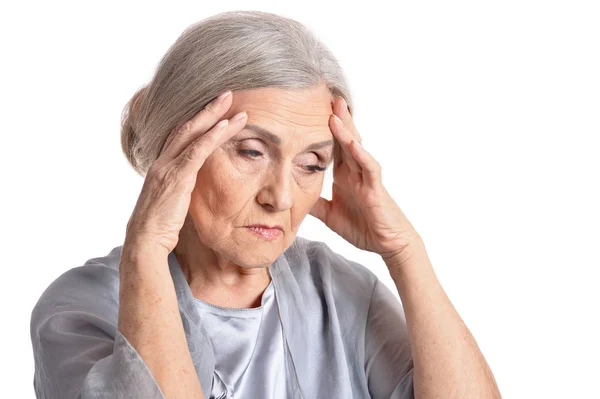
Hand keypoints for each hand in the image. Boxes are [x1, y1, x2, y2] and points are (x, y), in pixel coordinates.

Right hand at [124, 90, 246, 254]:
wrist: (144, 241)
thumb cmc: (160, 225)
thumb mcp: (173, 200)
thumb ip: (183, 186)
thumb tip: (196, 183)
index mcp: (163, 165)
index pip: (182, 135)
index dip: (200, 119)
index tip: (217, 108)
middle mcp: (163, 161)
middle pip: (187, 126)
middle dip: (208, 109)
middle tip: (227, 94)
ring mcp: (167, 167)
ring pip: (192, 133)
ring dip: (214, 116)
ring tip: (233, 103)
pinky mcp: (175, 178)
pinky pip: (196, 151)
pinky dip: (212, 136)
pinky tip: (226, 125)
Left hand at [309, 96, 420, 260]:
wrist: (388, 243)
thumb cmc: (364, 227)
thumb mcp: (330, 215)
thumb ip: (315, 203)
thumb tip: (294, 196)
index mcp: (344, 176)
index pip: (331, 147)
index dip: (321, 130)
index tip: (306, 111)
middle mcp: (355, 172)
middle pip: (344, 139)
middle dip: (335, 117)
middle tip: (323, 95)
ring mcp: (366, 178)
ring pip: (356, 147)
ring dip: (346, 129)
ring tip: (335, 110)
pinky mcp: (375, 189)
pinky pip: (369, 168)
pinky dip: (361, 154)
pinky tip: (352, 142)